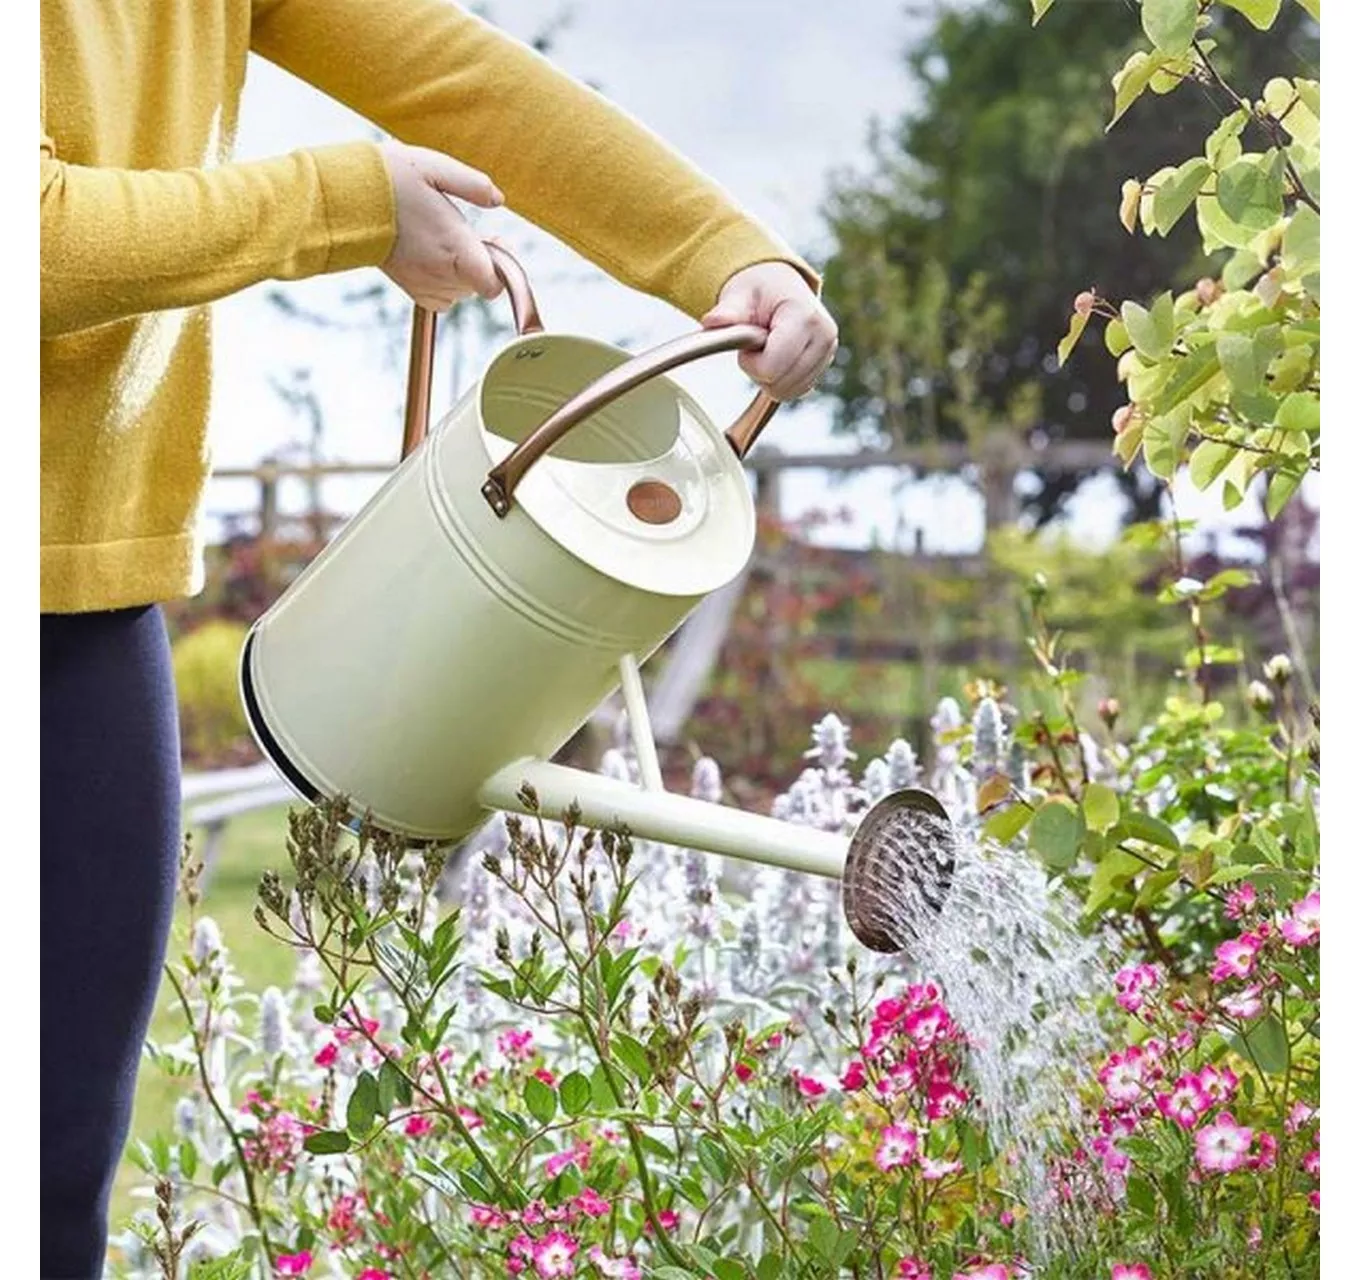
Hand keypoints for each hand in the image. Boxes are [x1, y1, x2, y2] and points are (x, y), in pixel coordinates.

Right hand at [378, 142, 505, 309]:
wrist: (347, 200)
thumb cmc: (390, 179)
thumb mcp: (435, 167)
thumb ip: (473, 184)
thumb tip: (498, 199)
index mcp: (456, 247)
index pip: (494, 284)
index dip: (501, 266)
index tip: (492, 240)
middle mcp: (442, 274)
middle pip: (479, 284)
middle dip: (481, 260)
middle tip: (463, 230)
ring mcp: (425, 285)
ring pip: (461, 291)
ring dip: (461, 271)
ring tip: (444, 240)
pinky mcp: (411, 289)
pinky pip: (442, 300)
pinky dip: (445, 285)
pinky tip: (434, 258)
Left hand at [700, 261, 837, 401]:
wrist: (778, 284)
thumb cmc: (758, 289)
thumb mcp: (739, 294)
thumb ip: (728, 311)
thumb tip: (711, 321)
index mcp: (805, 316)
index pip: (773, 367)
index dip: (751, 363)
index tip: (747, 344)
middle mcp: (824, 335)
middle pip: (782, 385)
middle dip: (760, 372)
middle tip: (755, 347)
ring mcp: (828, 352)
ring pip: (789, 392)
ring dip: (770, 379)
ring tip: (767, 350)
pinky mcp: (825, 364)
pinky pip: (797, 391)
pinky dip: (781, 382)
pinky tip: (777, 359)